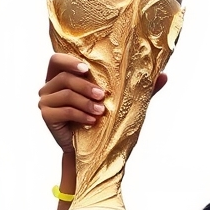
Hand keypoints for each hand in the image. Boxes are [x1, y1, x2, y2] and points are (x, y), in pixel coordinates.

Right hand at [38, 52, 166, 152]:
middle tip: (103, 96)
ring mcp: (46, 101)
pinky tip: (93, 121)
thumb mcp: (123, 102)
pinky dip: (79, 115)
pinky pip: (62, 111)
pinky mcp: (47, 116)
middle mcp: (50, 86)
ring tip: (101, 112)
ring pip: (64, 93)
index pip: (57, 60)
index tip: (86, 69)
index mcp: (63, 77)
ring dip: (85, 102)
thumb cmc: (105, 121)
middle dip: (85, 85)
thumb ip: (141, 89)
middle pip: (63, 77)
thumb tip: (164, 76)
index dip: (69, 61)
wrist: (93, 149)